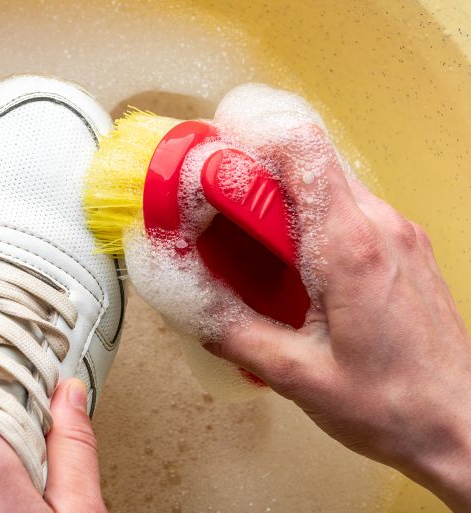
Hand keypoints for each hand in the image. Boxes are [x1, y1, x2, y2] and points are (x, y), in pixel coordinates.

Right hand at [207, 116, 470, 510]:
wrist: (463, 426)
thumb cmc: (397, 407)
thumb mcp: (298, 376)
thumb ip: (233, 332)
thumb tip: (189, 299)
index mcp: (351, 248)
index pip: (301, 150)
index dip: (250, 141)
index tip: (213, 163)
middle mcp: (380, 226)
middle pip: (308, 159)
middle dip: (254, 175)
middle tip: (217, 211)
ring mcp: (396, 234)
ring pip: (327, 182)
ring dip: (281, 199)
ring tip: (250, 243)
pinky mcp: (400, 247)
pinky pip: (346, 209)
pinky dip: (308, 220)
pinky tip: (291, 265)